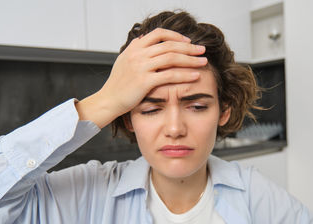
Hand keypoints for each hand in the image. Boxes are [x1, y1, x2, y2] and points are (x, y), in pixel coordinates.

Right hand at [76, 28, 206, 127]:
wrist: (109, 100)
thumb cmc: (117, 83)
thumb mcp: (123, 60)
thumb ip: (134, 48)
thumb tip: (143, 38)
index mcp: (135, 47)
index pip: (159, 34)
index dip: (176, 36)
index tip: (188, 41)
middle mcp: (138, 54)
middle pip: (169, 45)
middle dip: (189, 47)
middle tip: (202, 50)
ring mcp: (141, 67)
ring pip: (172, 58)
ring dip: (191, 59)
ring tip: (203, 62)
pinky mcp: (145, 81)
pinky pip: (170, 75)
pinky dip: (185, 75)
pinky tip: (195, 76)